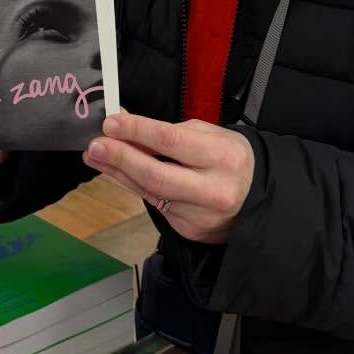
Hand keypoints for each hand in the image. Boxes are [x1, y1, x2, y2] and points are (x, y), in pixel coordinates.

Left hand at [83, 111, 252, 244]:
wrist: (257, 199)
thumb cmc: (231, 159)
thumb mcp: (212, 136)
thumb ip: (173, 134)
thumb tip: (129, 131)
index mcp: (222, 156)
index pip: (171, 141)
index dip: (137, 131)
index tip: (112, 123)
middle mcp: (212, 188)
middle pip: (155, 174)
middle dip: (120, 157)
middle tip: (96, 144)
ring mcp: (200, 214)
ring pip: (149, 192)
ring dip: (118, 172)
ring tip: (96, 156)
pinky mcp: (190, 230)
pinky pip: (155, 204)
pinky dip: (134, 186)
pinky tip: (119, 173)